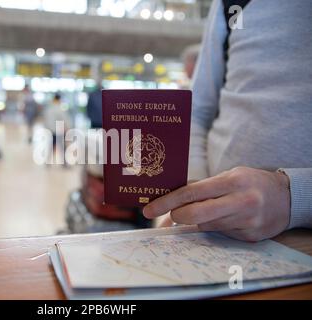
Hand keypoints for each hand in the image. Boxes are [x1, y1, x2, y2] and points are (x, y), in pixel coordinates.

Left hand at [143, 167, 290, 241]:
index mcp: (232, 181)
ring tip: (204, 211)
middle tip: (172, 215)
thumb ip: (200, 187)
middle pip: (195, 215)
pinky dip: (213, 227)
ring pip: (205, 226)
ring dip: (196, 221)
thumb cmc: (249, 182)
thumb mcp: (228, 176)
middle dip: (176, 217)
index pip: (191, 192)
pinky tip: (223, 218)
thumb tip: (170, 202)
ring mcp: (246, 222)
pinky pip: (219, 234)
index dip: (166, 202)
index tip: (149, 210)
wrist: (286, 198)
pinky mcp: (249, 237)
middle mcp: (240, 202)